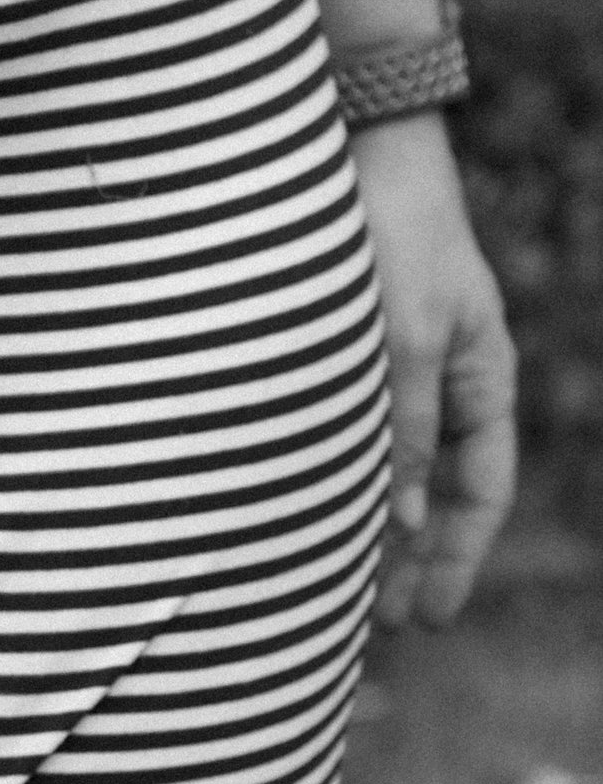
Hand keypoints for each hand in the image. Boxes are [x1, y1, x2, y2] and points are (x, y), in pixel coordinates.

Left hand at [349, 113, 516, 627]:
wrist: (353, 154)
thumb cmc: (394, 237)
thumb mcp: (404, 342)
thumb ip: (403, 431)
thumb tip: (406, 524)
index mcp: (480, 377)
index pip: (482, 491)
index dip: (456, 561)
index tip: (427, 621)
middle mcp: (443, 382)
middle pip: (439, 497)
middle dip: (414, 564)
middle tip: (382, 629)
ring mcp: (397, 374)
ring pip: (391, 476)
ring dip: (370, 535)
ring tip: (336, 595)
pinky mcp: (346, 365)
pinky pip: (347, 446)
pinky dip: (334, 490)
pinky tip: (301, 526)